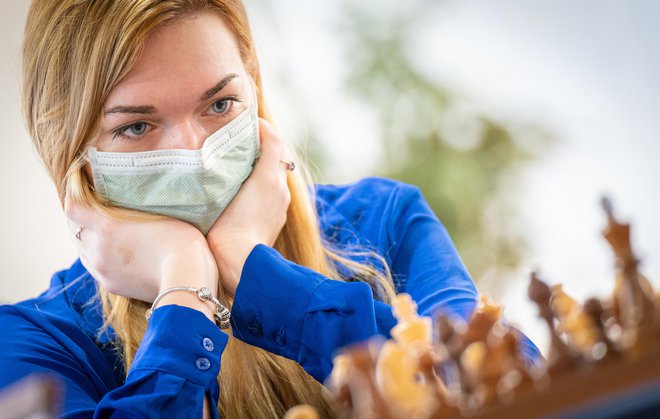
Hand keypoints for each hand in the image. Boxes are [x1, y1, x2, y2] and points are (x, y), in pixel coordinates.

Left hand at [65, 195, 218, 303]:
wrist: (187, 278)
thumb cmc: (180, 239)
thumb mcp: (157, 212)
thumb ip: (133, 205)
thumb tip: (124, 193)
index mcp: (107, 226)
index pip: (72, 207)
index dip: (74, 195)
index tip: (83, 187)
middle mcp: (97, 249)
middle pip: (74, 229)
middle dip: (81, 218)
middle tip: (95, 208)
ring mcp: (102, 270)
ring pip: (82, 250)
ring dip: (89, 239)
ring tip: (107, 232)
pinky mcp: (111, 285)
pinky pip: (95, 267)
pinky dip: (100, 257)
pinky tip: (117, 253)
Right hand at [207, 118, 291, 295]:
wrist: (239, 262)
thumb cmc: (229, 226)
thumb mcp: (228, 190)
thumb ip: (236, 165)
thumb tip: (242, 144)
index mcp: (269, 177)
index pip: (274, 139)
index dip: (262, 127)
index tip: (248, 120)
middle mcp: (280, 189)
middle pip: (275, 157)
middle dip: (262, 146)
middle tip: (239, 141)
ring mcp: (279, 206)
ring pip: (273, 176)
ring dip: (261, 167)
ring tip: (238, 165)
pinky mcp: (275, 220)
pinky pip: (272, 194)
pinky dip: (261, 186)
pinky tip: (242, 191)